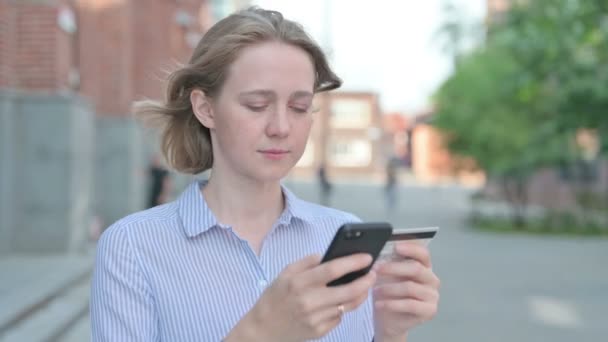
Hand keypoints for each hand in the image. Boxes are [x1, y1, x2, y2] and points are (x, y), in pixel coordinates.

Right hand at [226, 253, 376, 341]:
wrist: (263, 329)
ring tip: (364, 286)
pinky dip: (342, 308)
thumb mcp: (284, 274)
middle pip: (348, 290)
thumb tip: (327, 255)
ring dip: (360, 295)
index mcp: (299, 282)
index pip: (332, 269)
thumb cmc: (274, 298)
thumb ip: (307, 262)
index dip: (353, 262)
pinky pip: (339, 317)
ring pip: (348, 305)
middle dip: (365, 281)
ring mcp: (315, 318)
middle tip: (373, 273)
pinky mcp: (319, 331)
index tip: (367, 257)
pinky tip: (339, 302)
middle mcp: (309, 301)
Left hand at [373, 242, 439, 340]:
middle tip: (376, 269)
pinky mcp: (430, 311)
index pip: (423, 253)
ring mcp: (433, 295)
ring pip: (410, 287)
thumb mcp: (387, 275)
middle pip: (416, 269)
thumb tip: (379, 251)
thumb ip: (388, 262)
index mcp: (424, 267)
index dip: (411, 248)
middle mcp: (432, 279)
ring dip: (389, 288)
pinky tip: (379, 304)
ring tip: (374, 290)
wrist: (389, 319)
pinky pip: (410, 304)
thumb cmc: (389, 293)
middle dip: (394, 268)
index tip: (396, 247)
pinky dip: (392, 304)